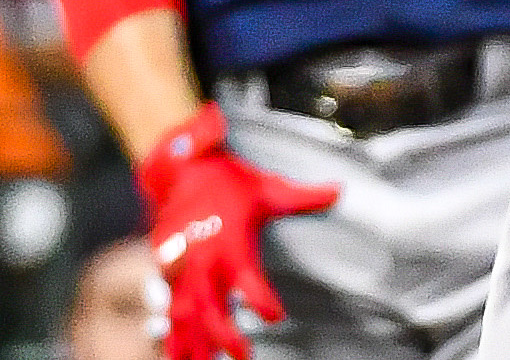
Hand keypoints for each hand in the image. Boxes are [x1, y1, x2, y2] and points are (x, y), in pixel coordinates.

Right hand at [136, 105, 336, 359]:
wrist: (183, 169)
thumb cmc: (230, 183)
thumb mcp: (268, 188)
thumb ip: (304, 197)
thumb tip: (339, 190)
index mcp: (230, 242)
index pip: (246, 277)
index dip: (260, 299)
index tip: (276, 316)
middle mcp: (204, 258)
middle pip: (210, 304)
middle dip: (223, 334)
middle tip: (244, 355)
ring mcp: (183, 268)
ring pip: (185, 313)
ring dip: (194, 343)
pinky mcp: (169, 273)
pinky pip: (171, 309)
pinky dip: (174, 335)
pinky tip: (178, 357)